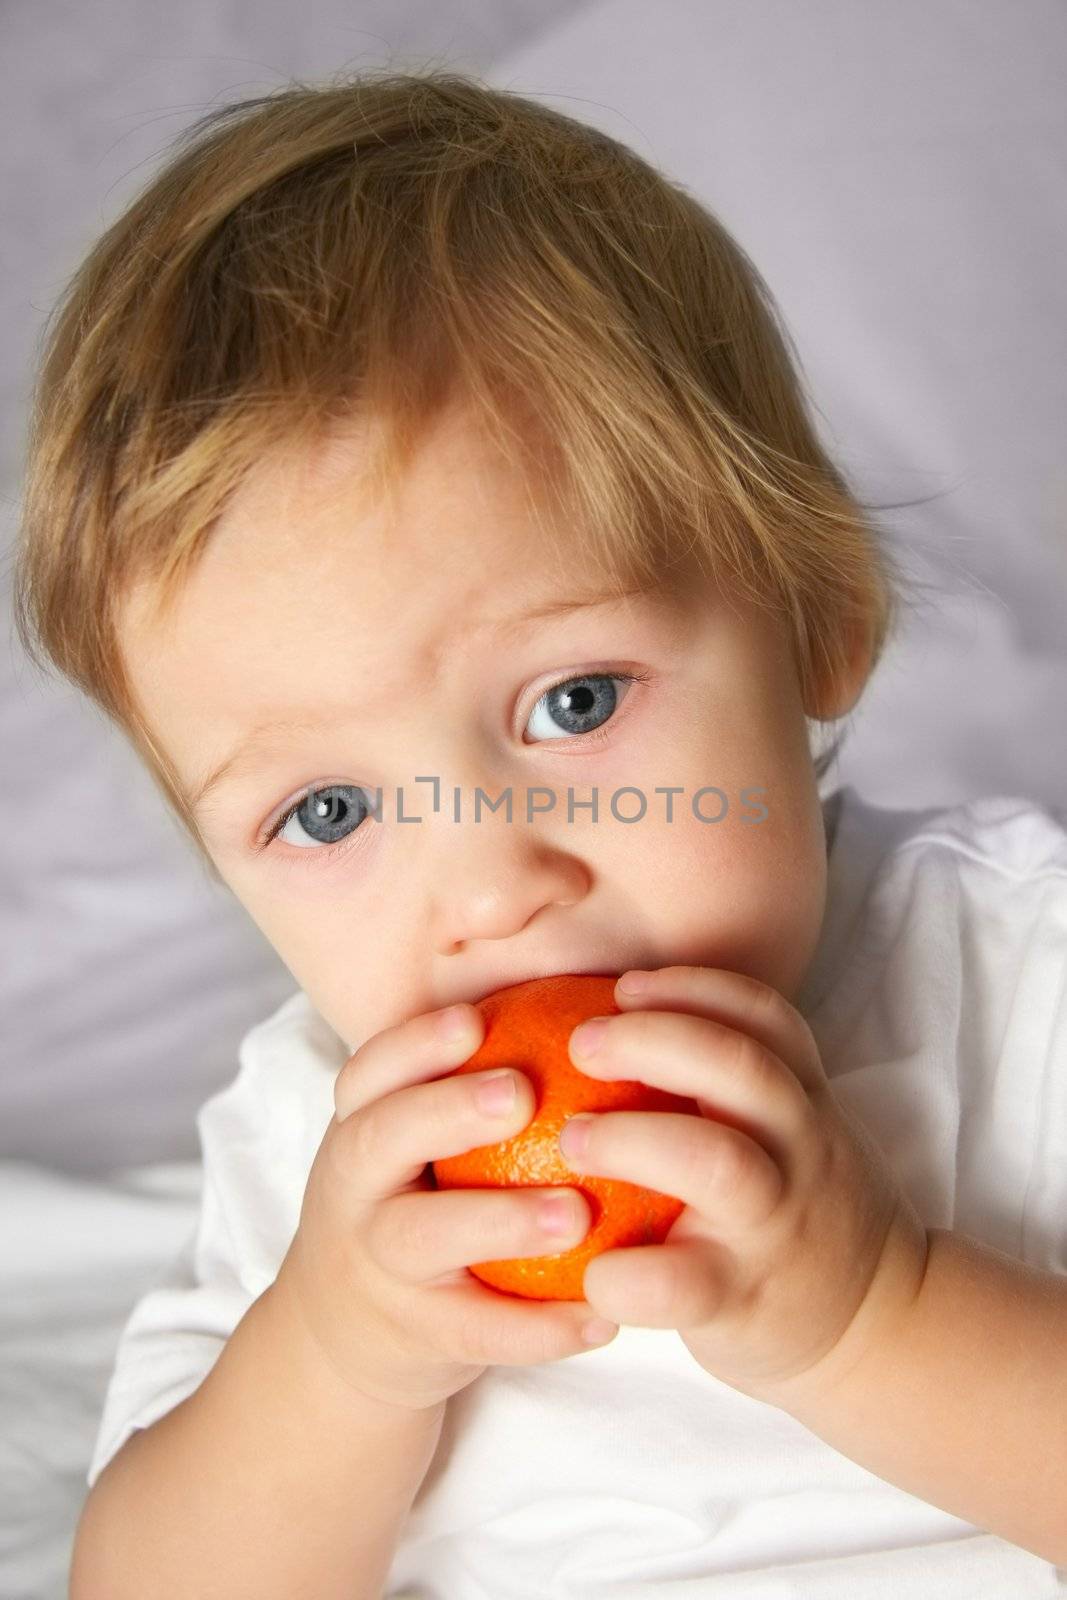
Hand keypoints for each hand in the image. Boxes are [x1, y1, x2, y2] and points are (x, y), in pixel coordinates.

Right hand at [272, 1000, 608, 1416]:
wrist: (343, 1332)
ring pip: (425, 1238)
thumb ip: (473, 1082)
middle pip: (383, 1140)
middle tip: (523, 1091)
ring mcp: (376, 1266)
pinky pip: (478, 1333)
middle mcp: (352, 1190)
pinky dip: (540, 1328)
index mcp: (358, 1128)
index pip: (370, 1073)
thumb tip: (593, 1009)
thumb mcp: (412, 1141)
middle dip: (447, 1110)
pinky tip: (605, 1318)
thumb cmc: (413, 1201)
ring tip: (578, 1214)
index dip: (416, 1043)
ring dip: (501, 1222)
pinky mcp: (412, 1337)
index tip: (476, 1017)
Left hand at [563, 965, 929, 1409]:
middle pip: (742, 1068)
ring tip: (569, 1137)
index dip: (694, 989)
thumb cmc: (791, 1209)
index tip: (626, 985)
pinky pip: (680, 1283)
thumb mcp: (785, 1133)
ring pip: (716, 1163)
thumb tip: (599, 1017)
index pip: (764, 1018)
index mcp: (802, 1101)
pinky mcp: (743, 1299)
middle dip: (656, 1040)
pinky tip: (586, 1267)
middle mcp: (798, 1150)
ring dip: (632, 1139)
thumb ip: (726, 1083)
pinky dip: (623, 1274)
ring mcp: (774, 1224)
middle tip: (580, 1042)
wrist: (876, 1326)